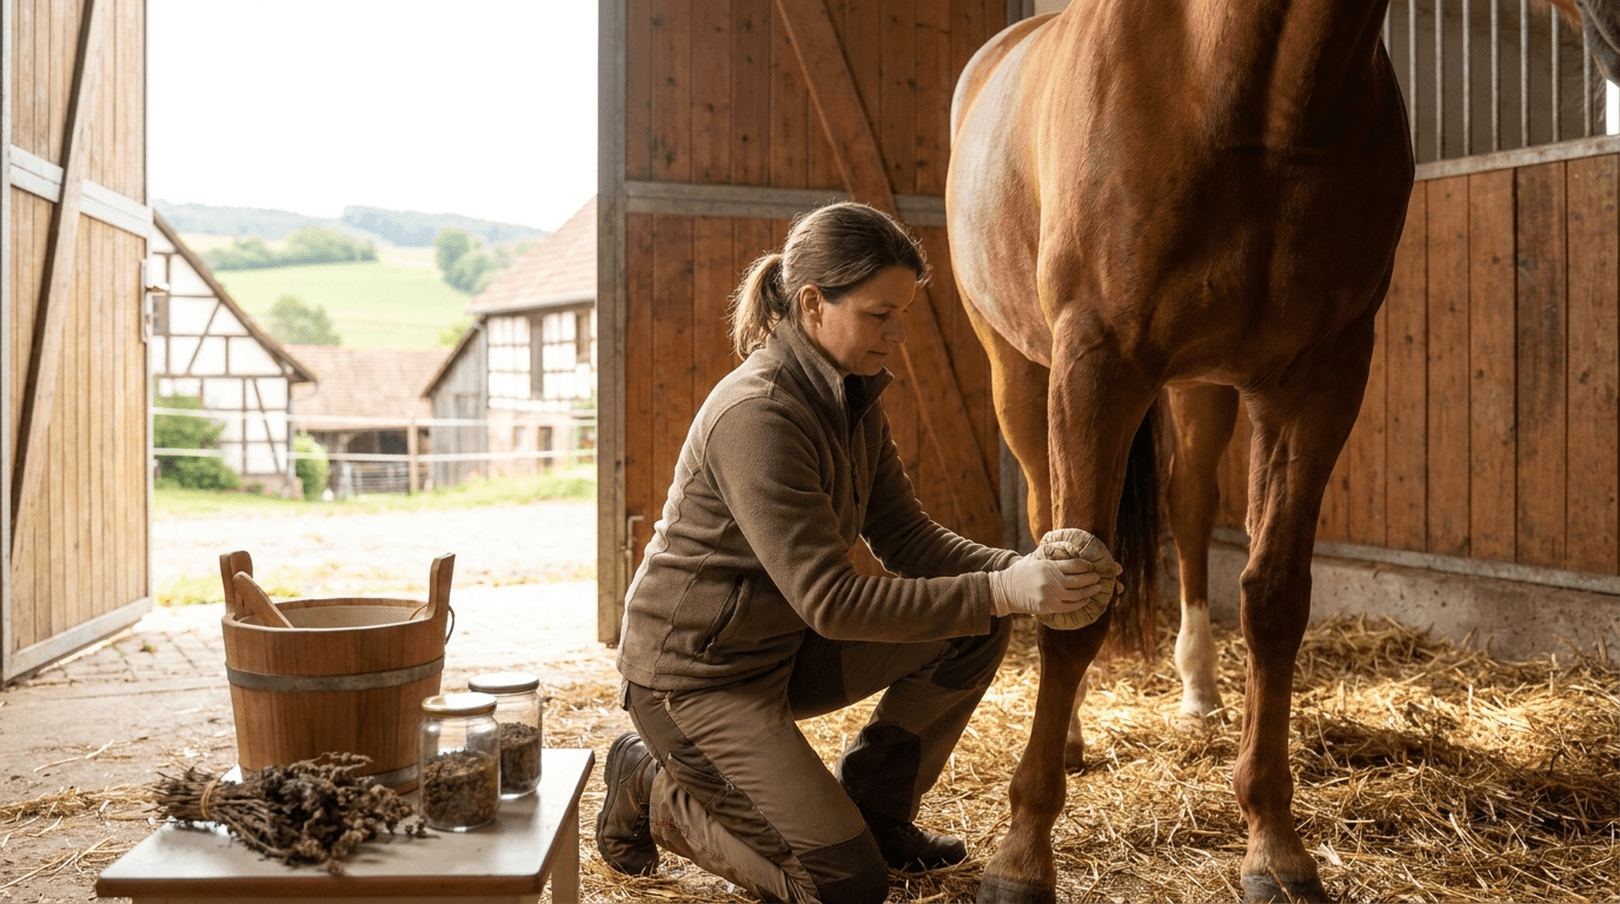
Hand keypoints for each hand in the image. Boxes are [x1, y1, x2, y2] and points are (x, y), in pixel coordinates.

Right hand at [988, 552, 1103, 617]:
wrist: (1004, 590)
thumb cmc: (1022, 571)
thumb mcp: (1035, 557)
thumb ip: (1052, 553)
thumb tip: (1072, 549)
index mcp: (1047, 566)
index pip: (1074, 565)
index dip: (1086, 566)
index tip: (1092, 566)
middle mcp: (1049, 581)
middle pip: (1078, 581)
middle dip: (1091, 579)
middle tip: (1098, 578)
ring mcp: (1048, 595)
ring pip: (1075, 595)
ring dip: (1088, 592)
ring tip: (1096, 589)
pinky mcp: (1047, 607)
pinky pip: (1068, 606)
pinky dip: (1079, 604)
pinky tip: (1086, 600)